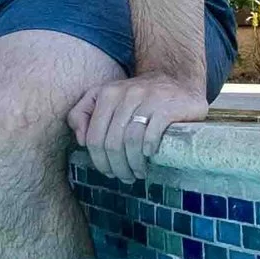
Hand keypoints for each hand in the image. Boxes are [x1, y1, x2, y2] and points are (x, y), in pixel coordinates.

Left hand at [67, 72, 207, 181]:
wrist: (178, 80)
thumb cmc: (138, 97)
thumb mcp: (107, 97)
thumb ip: (84, 113)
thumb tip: (81, 140)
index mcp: (106, 93)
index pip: (94, 137)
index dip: (99, 160)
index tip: (108, 172)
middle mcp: (125, 94)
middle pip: (112, 143)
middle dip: (117, 167)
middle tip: (125, 177)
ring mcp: (147, 99)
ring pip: (130, 141)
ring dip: (133, 164)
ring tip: (138, 173)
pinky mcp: (167, 107)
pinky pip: (151, 133)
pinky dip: (147, 149)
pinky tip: (149, 155)